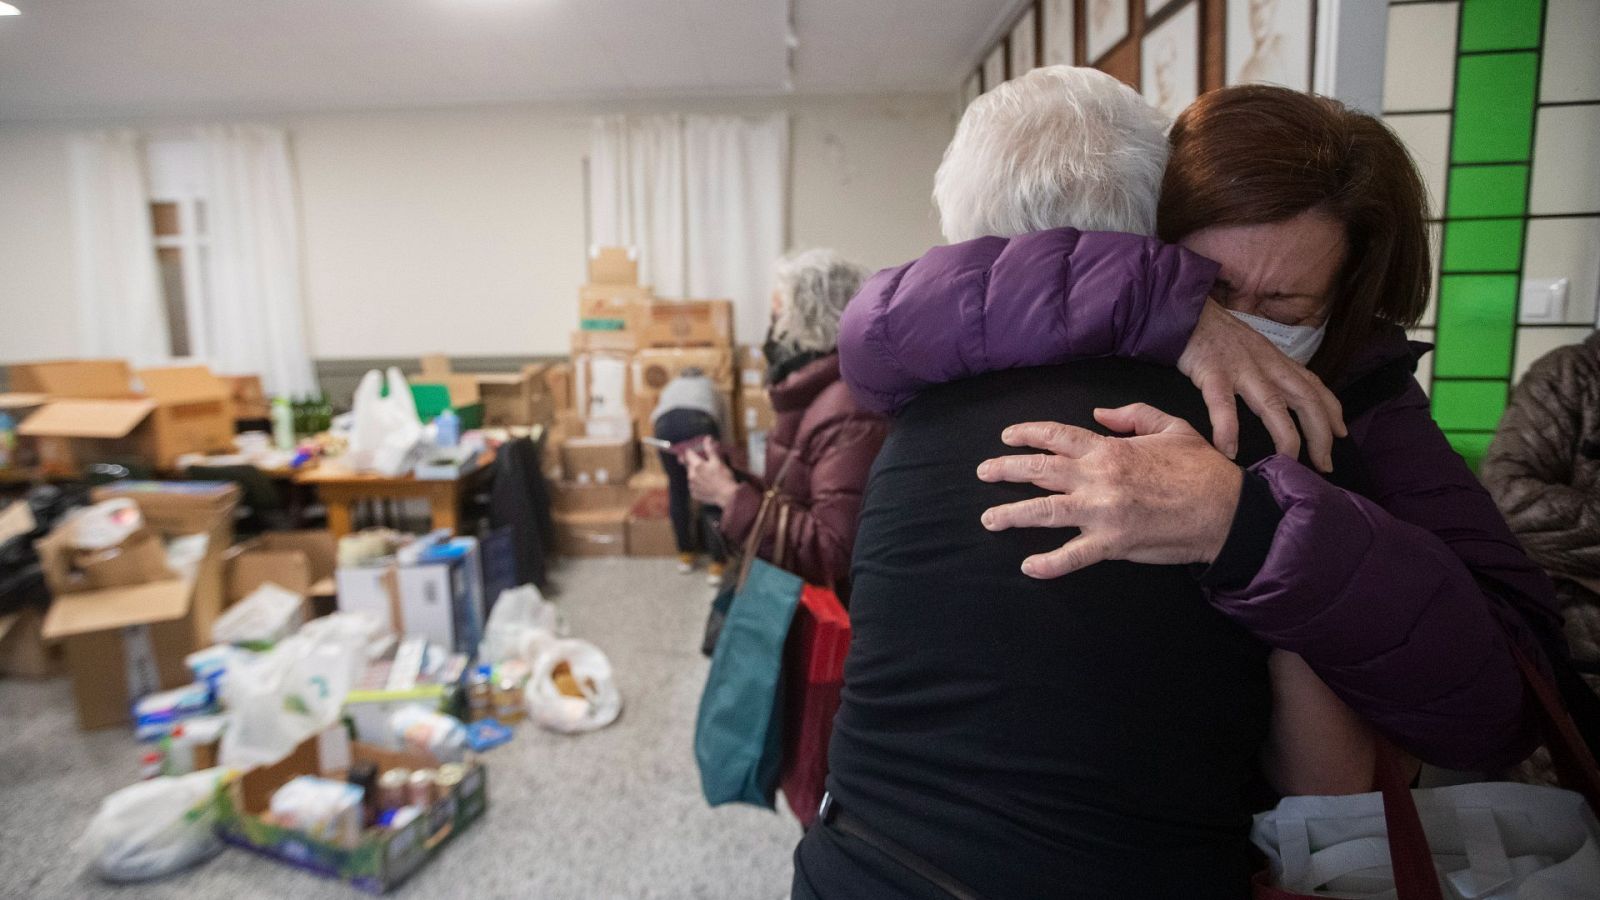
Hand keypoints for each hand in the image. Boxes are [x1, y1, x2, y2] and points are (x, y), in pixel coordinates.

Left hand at [685, 448, 738, 507]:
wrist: (728, 496)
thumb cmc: (724, 477)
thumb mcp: (718, 461)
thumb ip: (710, 449)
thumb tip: (707, 438)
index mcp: (696, 465)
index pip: (688, 454)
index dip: (691, 451)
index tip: (694, 451)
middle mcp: (691, 475)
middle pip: (688, 465)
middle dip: (694, 463)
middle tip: (705, 465)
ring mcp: (692, 486)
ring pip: (691, 476)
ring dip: (696, 474)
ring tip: (708, 476)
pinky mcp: (694, 494)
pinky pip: (693, 486)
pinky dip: (698, 484)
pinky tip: (707, 484)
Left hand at [977, 404, 1242, 578]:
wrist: (1227, 509)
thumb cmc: (1201, 468)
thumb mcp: (1170, 426)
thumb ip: (1132, 415)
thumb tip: (1099, 414)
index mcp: (1109, 449)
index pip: (1056, 437)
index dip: (1027, 435)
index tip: (1006, 437)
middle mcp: (1098, 478)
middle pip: (1039, 471)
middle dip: (1005, 470)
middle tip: (982, 472)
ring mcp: (1102, 512)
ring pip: (1045, 511)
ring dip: (1012, 514)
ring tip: (989, 519)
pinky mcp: (1113, 543)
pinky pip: (1073, 555)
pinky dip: (1049, 564)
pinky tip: (1029, 566)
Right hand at [1178, 299, 1345, 471]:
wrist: (1186, 310)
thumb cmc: (1217, 336)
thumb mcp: (1253, 351)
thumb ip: (1268, 373)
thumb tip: (1282, 402)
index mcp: (1277, 360)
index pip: (1314, 386)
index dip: (1332, 411)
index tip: (1342, 435)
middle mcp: (1267, 364)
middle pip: (1304, 400)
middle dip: (1320, 434)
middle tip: (1324, 465)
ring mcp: (1241, 368)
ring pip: (1273, 404)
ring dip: (1285, 436)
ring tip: (1287, 463)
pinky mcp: (1212, 372)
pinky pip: (1223, 404)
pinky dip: (1228, 429)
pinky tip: (1229, 451)